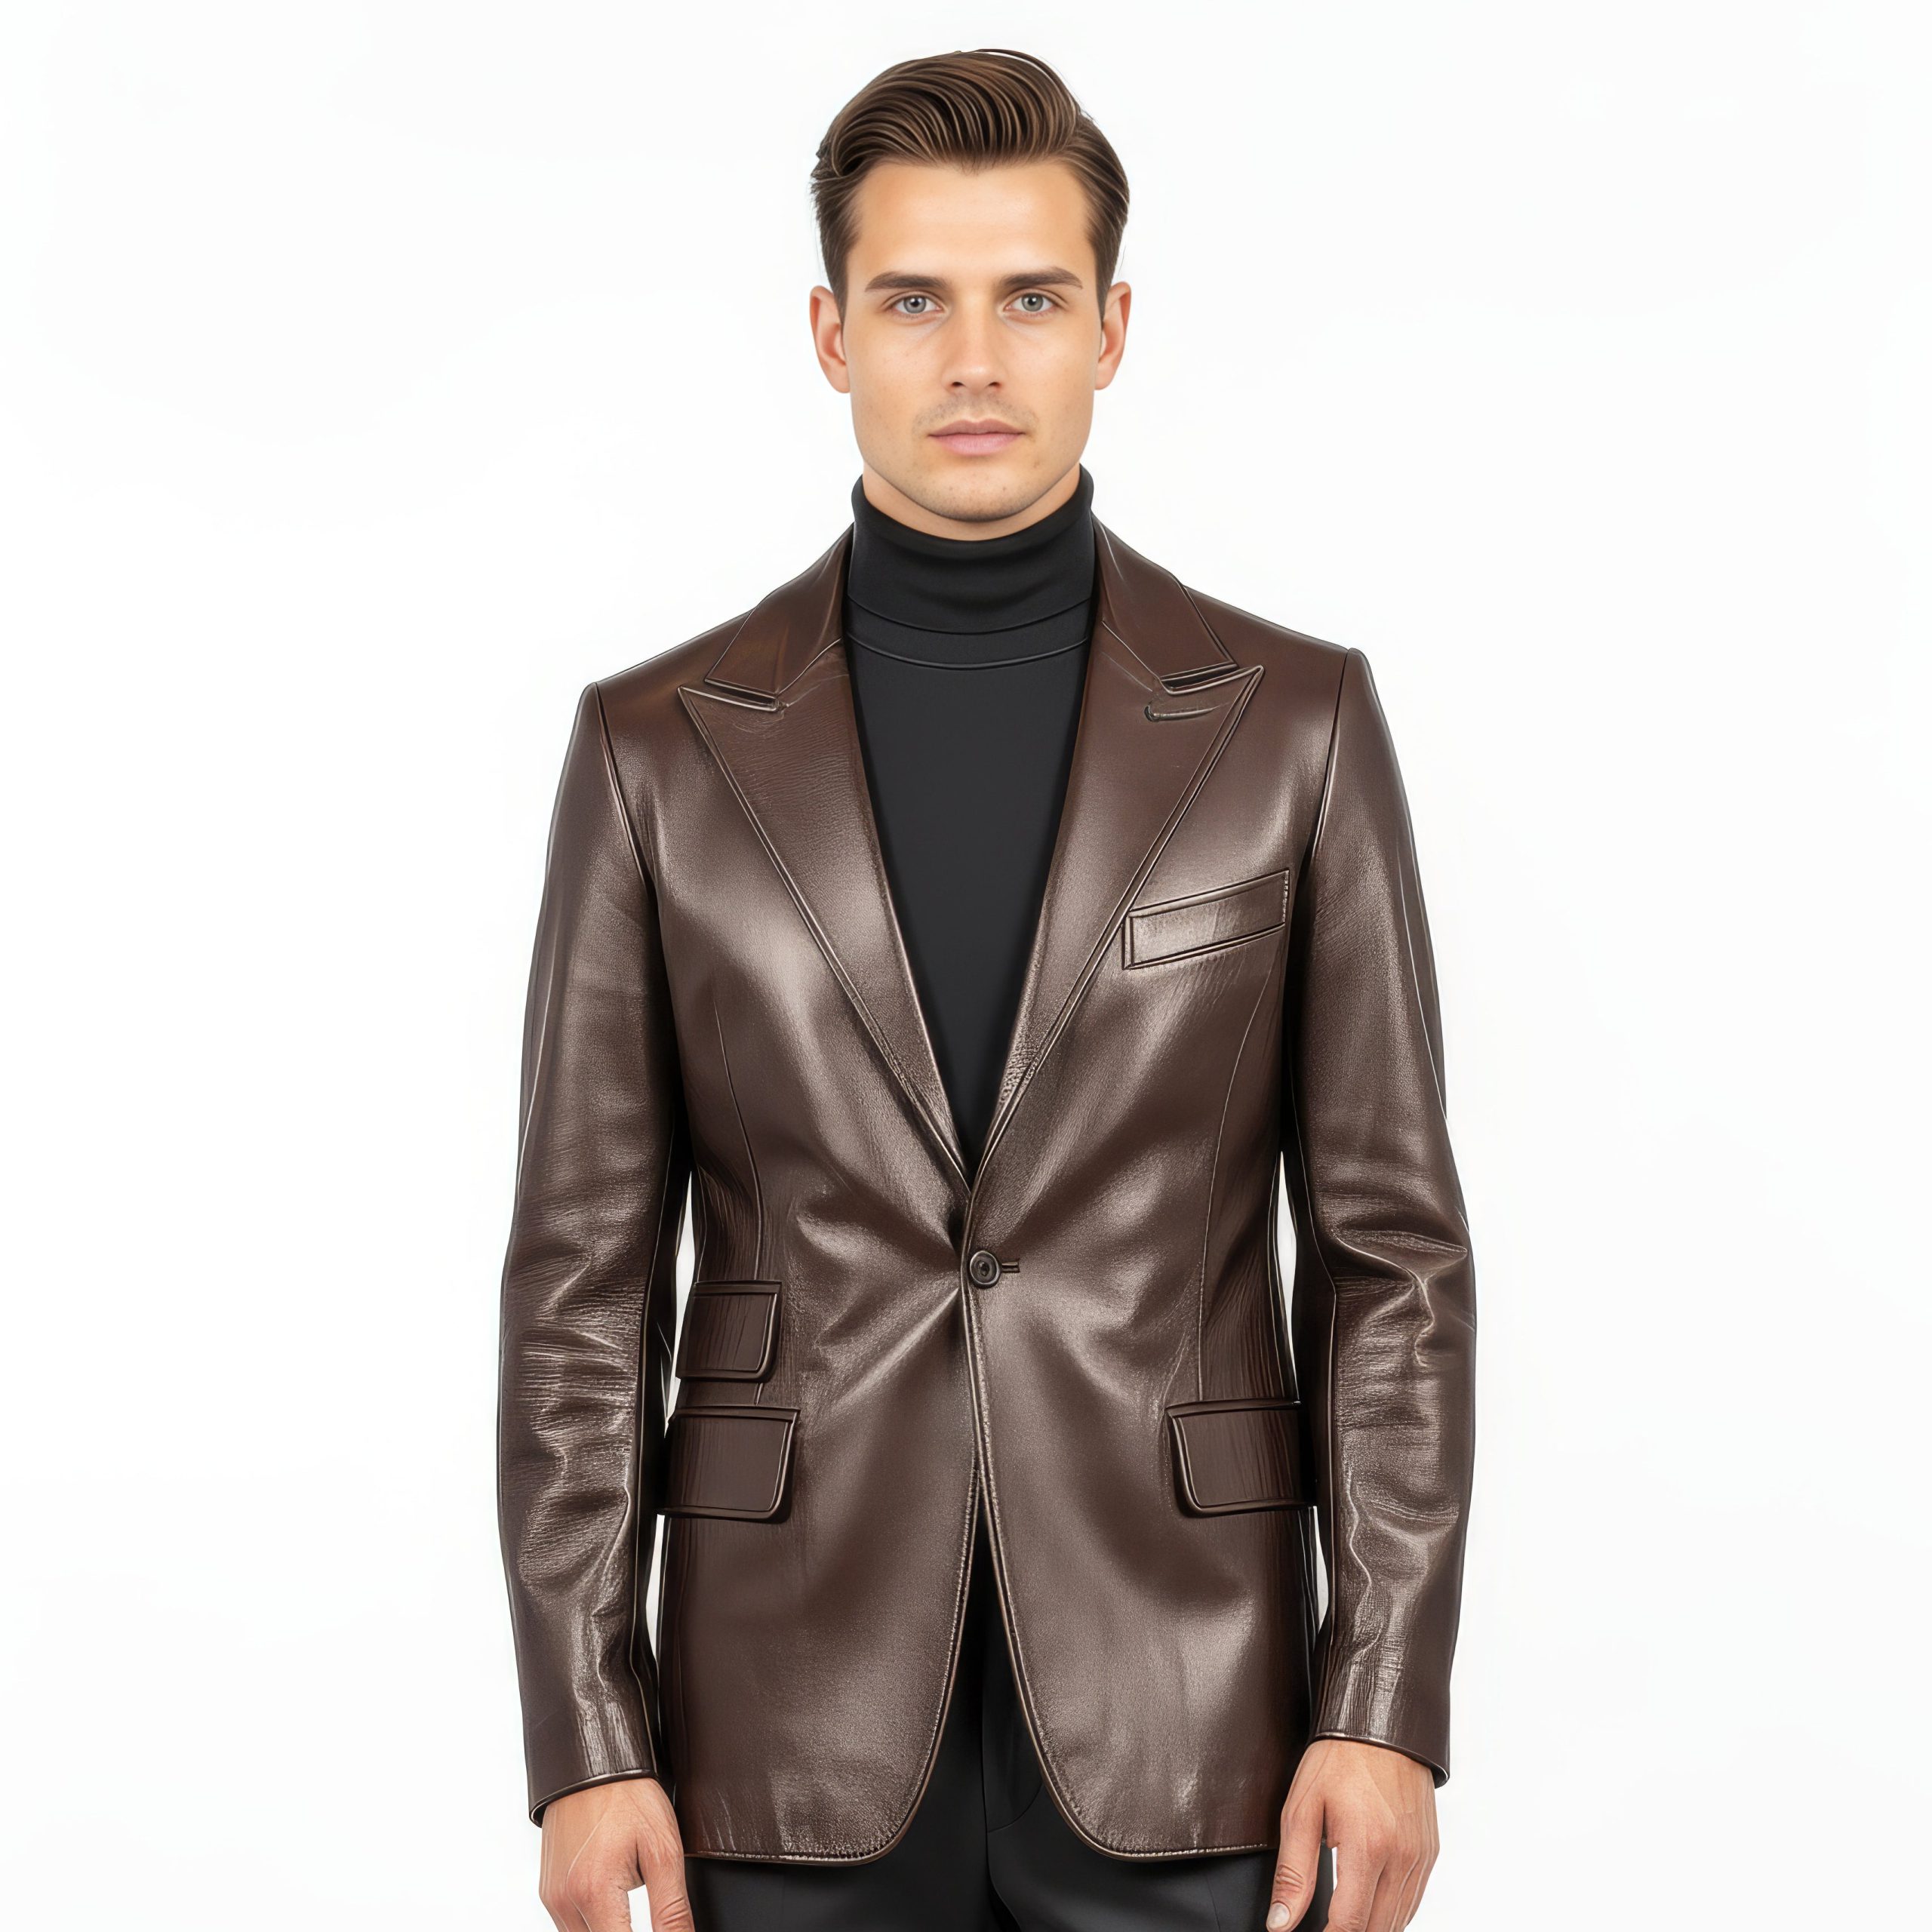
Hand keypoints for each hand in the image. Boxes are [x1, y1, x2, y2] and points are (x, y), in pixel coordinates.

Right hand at [538, 1776, 691, 1931]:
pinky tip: (612, 1902)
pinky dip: (593, 1923)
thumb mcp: (663, 1849)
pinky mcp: (547, 1890)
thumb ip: (672, 1908)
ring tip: (629, 1906)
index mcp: (595, 1893)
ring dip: (609, 1931)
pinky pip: (569, 1925)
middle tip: (647, 1916)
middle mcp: (565, 1901)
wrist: (593, 1761)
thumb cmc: (628, 1796)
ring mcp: (552, 1897)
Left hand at [1268, 1739, 1438, 1931]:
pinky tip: (1370, 1905)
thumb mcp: (1301, 1809)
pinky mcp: (1430, 1851)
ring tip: (1343, 1917)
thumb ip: (1293, 1872)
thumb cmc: (1338, 1760)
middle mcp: (1402, 1857)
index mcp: (1368, 1847)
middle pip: (1378, 1929)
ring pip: (1399, 1920)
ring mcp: (1421, 1856)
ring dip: (1371, 1926)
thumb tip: (1281, 1923)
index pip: (1351, 1924)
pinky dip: (1392, 1912)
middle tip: (1325, 1924)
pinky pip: (1413, 1900)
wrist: (1380, 1725)